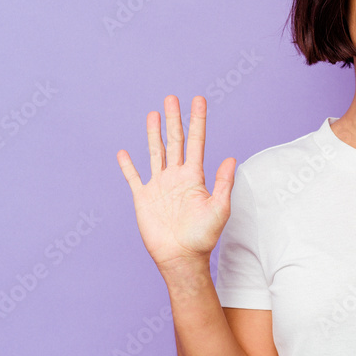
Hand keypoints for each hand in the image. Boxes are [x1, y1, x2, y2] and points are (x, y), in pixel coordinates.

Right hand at [116, 95, 235, 273]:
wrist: (181, 257)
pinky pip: (133, 178)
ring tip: (154, 113)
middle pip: (174, 141)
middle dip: (174, 119)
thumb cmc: (203, 237)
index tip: (198, 100)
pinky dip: (127, 165)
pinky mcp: (144, 198)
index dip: (197, 120)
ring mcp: (159, 186)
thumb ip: (223, 183)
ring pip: (155, 152)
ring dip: (154, 133)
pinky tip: (124, 152)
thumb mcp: (219, 209)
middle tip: (172, 97)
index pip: (196, 141)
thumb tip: (231, 158)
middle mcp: (177, 176)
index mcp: (195, 176)